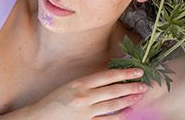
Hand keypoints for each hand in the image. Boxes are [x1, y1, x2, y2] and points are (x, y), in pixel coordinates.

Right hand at [31, 68, 148, 119]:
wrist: (40, 117)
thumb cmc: (57, 98)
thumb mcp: (73, 84)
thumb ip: (92, 82)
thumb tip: (114, 77)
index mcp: (81, 83)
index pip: (108, 76)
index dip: (125, 73)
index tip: (139, 71)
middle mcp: (84, 96)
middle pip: (114, 90)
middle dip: (131, 87)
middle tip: (145, 85)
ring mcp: (85, 112)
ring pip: (113, 105)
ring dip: (128, 100)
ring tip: (138, 96)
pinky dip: (119, 116)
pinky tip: (127, 112)